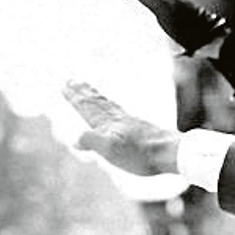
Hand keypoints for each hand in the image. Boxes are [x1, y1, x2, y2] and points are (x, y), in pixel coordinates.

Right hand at [63, 80, 181, 175]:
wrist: (170, 152)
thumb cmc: (140, 154)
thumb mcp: (110, 150)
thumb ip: (91, 141)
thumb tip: (74, 138)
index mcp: (108, 124)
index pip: (88, 108)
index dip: (76, 98)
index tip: (65, 85)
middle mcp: (118, 119)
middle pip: (97, 102)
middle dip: (84, 93)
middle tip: (73, 81)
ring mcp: (130, 122)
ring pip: (109, 106)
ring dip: (97, 98)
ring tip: (90, 91)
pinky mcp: (140, 128)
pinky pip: (120, 113)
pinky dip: (112, 107)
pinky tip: (116, 111)